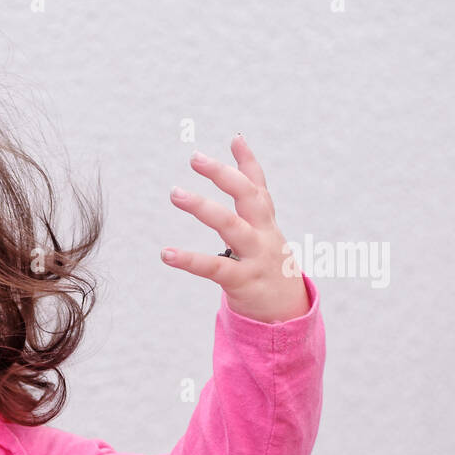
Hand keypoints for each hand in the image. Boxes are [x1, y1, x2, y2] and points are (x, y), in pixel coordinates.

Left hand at [161, 135, 309, 323]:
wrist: (288, 315)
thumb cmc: (268, 270)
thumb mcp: (264, 237)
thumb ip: (252, 212)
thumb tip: (240, 187)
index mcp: (266, 224)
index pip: (258, 187)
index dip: (248, 162)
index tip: (235, 138)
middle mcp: (264, 235)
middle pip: (247, 197)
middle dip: (223, 174)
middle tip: (195, 158)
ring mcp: (255, 257)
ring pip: (230, 225)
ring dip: (202, 207)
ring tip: (175, 192)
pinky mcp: (242, 282)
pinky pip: (214, 267)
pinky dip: (189, 260)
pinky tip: (165, 253)